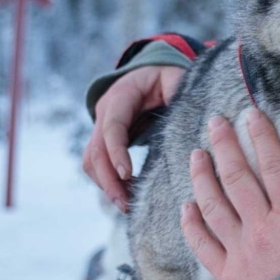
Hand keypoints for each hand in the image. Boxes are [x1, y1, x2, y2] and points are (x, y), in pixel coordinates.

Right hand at [83, 65, 185, 211]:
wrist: (147, 74)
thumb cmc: (164, 77)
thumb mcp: (174, 77)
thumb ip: (179, 91)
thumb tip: (189, 114)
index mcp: (121, 96)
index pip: (112, 127)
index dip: (117, 151)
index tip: (127, 175)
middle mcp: (104, 112)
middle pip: (95, 151)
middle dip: (108, 180)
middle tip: (126, 203)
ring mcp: (100, 127)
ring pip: (91, 162)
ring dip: (105, 185)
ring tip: (127, 205)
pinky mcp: (103, 140)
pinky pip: (97, 165)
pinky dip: (107, 182)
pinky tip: (126, 196)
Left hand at [181, 109, 279, 279]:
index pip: (274, 168)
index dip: (262, 138)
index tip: (252, 115)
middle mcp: (261, 230)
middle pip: (237, 180)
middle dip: (225, 147)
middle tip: (215, 124)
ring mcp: (240, 252)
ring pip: (213, 207)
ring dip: (202, 178)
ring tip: (196, 155)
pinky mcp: (228, 275)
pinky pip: (203, 246)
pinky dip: (191, 225)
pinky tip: (185, 207)